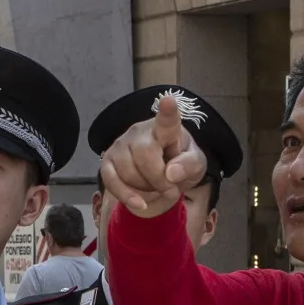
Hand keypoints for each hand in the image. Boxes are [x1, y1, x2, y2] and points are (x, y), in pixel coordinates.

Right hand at [97, 92, 210, 218]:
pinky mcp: (107, 162)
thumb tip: (170, 173)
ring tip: (156, 189)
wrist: (162, 178)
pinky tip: (140, 203)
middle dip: (158, 180)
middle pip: (144, 155)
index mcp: (166, 129)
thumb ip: (190, 165)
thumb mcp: (196, 166)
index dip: (168, 111)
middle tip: (171, 189)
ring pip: (127, 172)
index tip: (169, 101)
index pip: (167, 119)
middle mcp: (140, 132)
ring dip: (145, 190)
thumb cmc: (180, 164)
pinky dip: (126, 197)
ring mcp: (120, 145)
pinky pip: (110, 181)